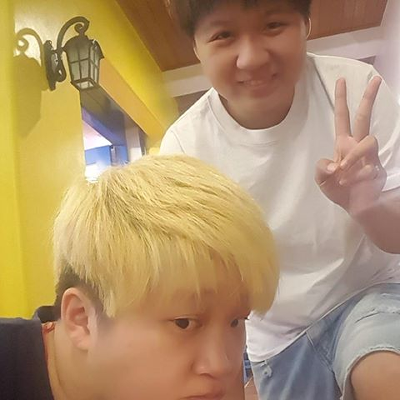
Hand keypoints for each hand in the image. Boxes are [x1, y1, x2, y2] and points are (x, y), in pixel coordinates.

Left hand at [315, 76, 386, 216]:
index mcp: (343, 143)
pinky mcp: (379, 167)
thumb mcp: (321, 178)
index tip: (341, 80)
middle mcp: (357, 145)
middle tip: (376, 79)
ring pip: (368, 141)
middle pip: (363, 117)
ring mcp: (370, 155)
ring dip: (353, 157)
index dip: (341, 100)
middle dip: (368, 98)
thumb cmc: (337, 188)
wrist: (354, 205)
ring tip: (343, 173)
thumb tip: (335, 164)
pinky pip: (370, 164)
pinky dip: (358, 175)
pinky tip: (353, 183)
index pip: (342, 117)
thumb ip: (321, 168)